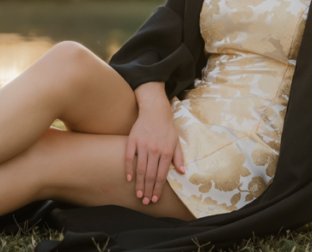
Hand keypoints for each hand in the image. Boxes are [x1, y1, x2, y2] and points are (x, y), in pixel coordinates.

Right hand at [126, 82, 184, 205]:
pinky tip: (129, 179)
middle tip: (146, 201)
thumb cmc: (167, 128)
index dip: (158, 188)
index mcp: (167, 152)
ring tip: (139, 195)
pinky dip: (129, 169)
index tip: (155, 198)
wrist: (155, 111)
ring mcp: (143, 146)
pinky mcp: (132, 141)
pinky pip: (129, 158)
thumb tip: (182, 172)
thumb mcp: (176, 142)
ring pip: (140, 169)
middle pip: (151, 175)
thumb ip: (179, 158)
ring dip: (140, 184)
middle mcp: (155, 150)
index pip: (162, 175)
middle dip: (148, 190)